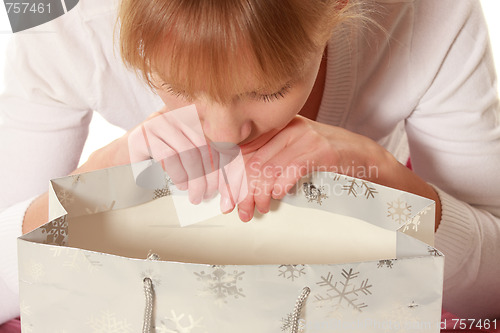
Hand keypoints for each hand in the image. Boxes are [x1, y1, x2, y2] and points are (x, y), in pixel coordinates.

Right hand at [127, 105, 247, 210]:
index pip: (214, 139)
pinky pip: (169, 156)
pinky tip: (181, 184)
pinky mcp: (142, 135)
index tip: (228, 185)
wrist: (116, 162)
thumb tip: (228, 178)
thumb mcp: (183, 158)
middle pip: (203, 145)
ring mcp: (157, 123)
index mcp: (189, 117)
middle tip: (209, 194)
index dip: (224, 163)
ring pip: (188, 151)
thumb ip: (203, 160)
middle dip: (210, 175)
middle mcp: (174, 115)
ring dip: (196, 178)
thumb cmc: (154, 162)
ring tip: (195, 194)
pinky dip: (179, 174)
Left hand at [235, 115, 393, 220]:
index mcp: (279, 126)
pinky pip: (293, 168)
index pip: (245, 150)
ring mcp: (307, 137)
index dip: (232, 175)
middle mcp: (290, 127)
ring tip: (259, 208)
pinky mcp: (323, 150)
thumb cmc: (328, 159)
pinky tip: (277, 195)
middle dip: (243, 191)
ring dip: (260, 194)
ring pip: (269, 167)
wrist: (366, 157)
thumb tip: (243, 185)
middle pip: (254, 161)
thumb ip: (271, 161)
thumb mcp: (295, 153)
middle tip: (241, 210)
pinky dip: (281, 184)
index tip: (226, 196)